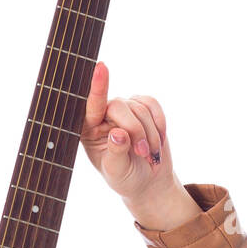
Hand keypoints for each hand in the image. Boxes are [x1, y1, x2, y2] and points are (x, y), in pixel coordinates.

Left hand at [80, 60, 178, 198]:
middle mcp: (102, 114)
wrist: (147, 180)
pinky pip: (153, 104)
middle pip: (120, 107)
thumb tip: (118, 133)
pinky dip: (159, 123)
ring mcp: (122, 108)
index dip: (97, 87)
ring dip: (150, 133)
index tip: (101, 68)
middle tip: (143, 152)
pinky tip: (158, 139)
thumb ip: (116, 153)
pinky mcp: (141, 105)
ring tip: (148, 153)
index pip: (91, 106)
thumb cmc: (125, 177)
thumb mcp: (117, 171)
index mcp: (87, 129)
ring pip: (139, 108)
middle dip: (135, 130)